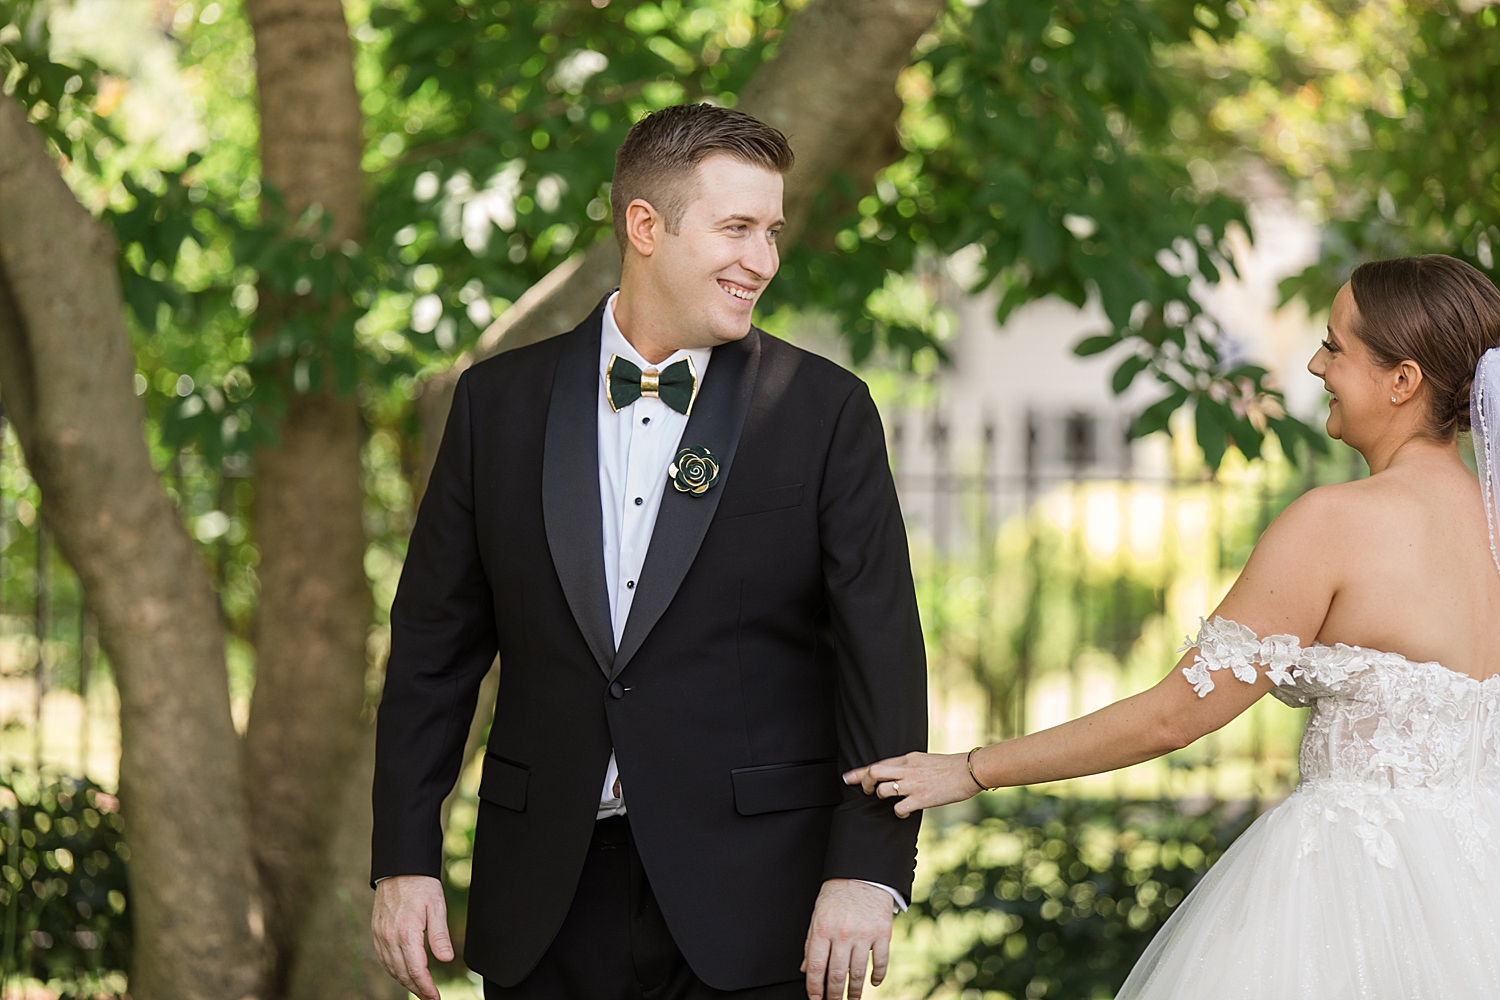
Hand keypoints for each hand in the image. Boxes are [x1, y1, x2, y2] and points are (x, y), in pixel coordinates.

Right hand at [372, 874, 452, 999]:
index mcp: (407, 932)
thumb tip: (446, 959)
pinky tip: (402, 972)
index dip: (427, 987)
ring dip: (405, 981)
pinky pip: (383, 958)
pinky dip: (393, 969)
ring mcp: (380, 934)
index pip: (416, 970)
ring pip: (391, 968)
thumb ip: (440, 936)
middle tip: (430, 997)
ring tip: (419, 989)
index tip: (436, 997)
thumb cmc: (422, 885)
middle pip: (402, 973)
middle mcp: (390, 937)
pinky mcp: (376, 931)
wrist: (400, 867)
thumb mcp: (437, 907)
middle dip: (417, 988)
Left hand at [800, 878, 892, 999]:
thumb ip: (811, 942)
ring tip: (853, 999)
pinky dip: (877, 976)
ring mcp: (864, 934)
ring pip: (858, 973)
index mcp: (823, 929)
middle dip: (834, 995)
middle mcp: (842, 933)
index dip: (814, 988)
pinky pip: (880, 962)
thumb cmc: (837, 894)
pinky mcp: (882, 933)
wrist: (862, 873)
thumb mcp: (817, 915)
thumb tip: (805, 969)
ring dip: (855, 992)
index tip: (815, 999)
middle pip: (836, 974)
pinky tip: (873, 983)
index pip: (815, 967)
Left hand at [843, 751, 980, 817]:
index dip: (860, 772)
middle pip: (874, 772)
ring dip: (882, 797)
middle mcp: (906, 769)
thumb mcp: (924, 760)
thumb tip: (897, 773)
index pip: (878, 762)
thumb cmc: (950, 767)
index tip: (848, 777)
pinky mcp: (921, 798)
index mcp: (907, 758)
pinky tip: (904, 812)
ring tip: (891, 800)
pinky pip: (899, 808)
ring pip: (883, 790)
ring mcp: (913, 784)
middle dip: (865, 782)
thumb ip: (909, 766)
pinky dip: (898, 812)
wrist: (969, 771)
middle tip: (866, 791)